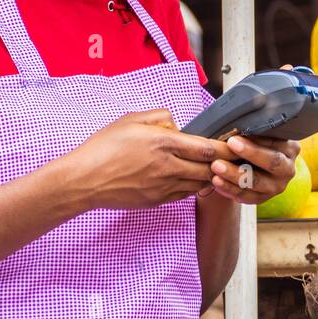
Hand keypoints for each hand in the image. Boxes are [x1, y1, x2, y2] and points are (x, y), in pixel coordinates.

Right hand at [56, 109, 237, 210]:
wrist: (83, 181)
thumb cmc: (103, 148)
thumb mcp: (131, 120)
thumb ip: (160, 118)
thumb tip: (177, 125)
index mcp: (163, 143)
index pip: (207, 148)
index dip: (224, 147)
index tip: (234, 143)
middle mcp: (168, 167)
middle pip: (209, 168)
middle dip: (222, 163)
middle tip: (230, 157)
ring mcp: (164, 187)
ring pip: (200, 184)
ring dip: (209, 176)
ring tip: (211, 167)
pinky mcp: (157, 200)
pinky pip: (185, 194)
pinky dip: (192, 186)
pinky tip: (190, 178)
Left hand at [197, 64, 301, 205]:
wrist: (246, 164)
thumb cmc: (253, 136)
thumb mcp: (262, 117)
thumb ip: (274, 94)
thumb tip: (288, 67)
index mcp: (291, 146)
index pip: (278, 142)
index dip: (258, 140)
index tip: (237, 134)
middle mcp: (287, 167)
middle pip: (271, 163)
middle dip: (249, 154)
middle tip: (228, 146)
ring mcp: (275, 185)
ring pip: (257, 183)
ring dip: (235, 175)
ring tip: (215, 168)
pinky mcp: (261, 199)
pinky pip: (246, 197)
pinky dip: (230, 191)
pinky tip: (216, 182)